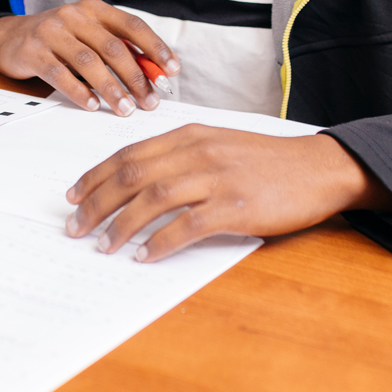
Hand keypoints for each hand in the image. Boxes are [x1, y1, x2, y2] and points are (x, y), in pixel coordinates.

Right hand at [0, 0, 179, 115]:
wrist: (9, 37)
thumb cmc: (60, 40)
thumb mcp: (89, 37)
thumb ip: (120, 50)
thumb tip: (155, 73)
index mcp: (95, 9)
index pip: (132, 25)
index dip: (155, 48)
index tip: (172, 70)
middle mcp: (74, 16)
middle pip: (113, 47)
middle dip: (136, 78)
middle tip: (150, 102)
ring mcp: (51, 32)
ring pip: (88, 62)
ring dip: (111, 89)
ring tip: (125, 109)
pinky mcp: (33, 52)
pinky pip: (59, 74)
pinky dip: (78, 91)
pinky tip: (92, 105)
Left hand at [66, 127, 391, 261]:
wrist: (318, 168)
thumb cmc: (268, 162)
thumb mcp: (219, 145)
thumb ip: (182, 157)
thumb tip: (140, 184)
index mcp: (190, 135)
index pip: (129, 154)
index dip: (95, 176)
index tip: (73, 195)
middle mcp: (198, 151)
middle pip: (131, 175)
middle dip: (96, 203)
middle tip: (75, 227)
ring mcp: (216, 177)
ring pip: (152, 199)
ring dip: (121, 225)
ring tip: (103, 246)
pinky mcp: (235, 206)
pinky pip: (186, 226)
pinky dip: (159, 243)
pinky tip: (144, 256)